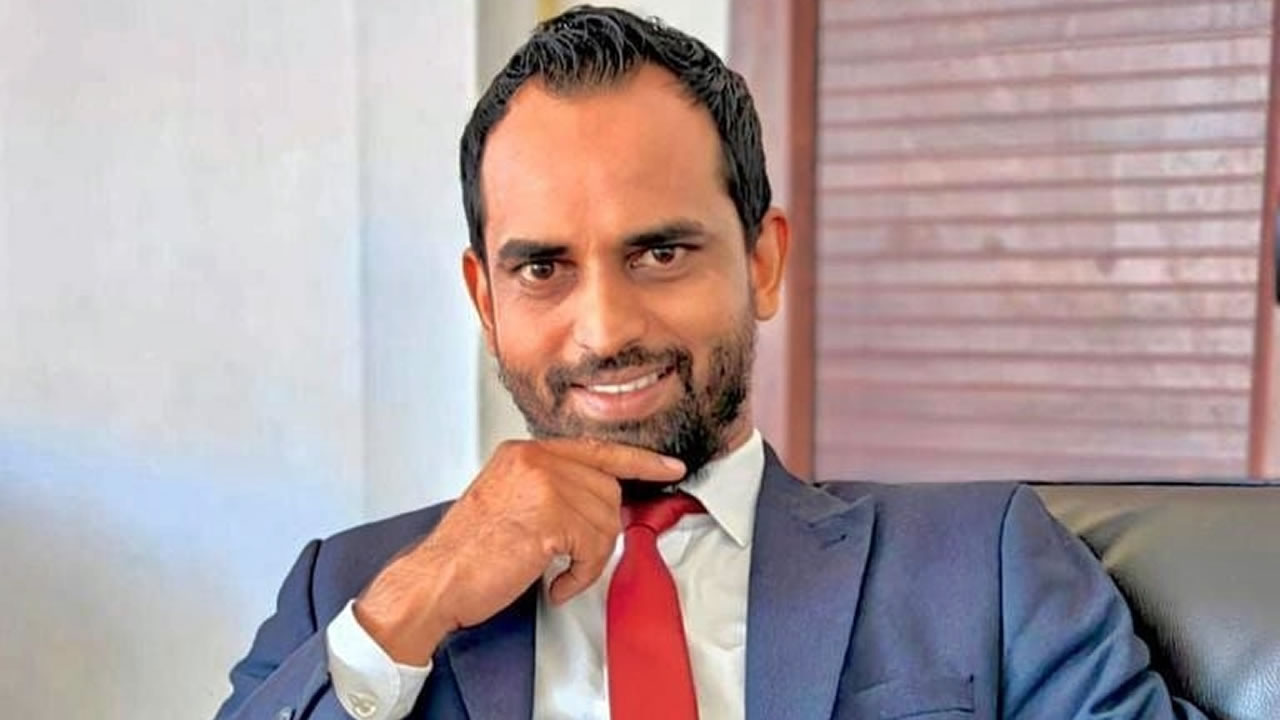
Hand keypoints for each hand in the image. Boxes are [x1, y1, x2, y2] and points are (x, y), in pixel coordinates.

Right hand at [352, 438, 685, 664]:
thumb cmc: (467, 555)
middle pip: (608, 488)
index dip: (639, 460)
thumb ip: (554, 490)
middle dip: (602, 531)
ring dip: (590, 559)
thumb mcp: (510, 503)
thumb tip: (603, 502)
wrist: (434, 581)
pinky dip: (582, 575)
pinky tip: (556, 583)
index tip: (668, 466)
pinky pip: (595, 548)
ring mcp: (543, 483)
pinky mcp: (550, 516)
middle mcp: (535, 459)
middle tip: (574, 558)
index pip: (597, 449)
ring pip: (606, 520)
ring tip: (558, 573)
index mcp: (525, 453)